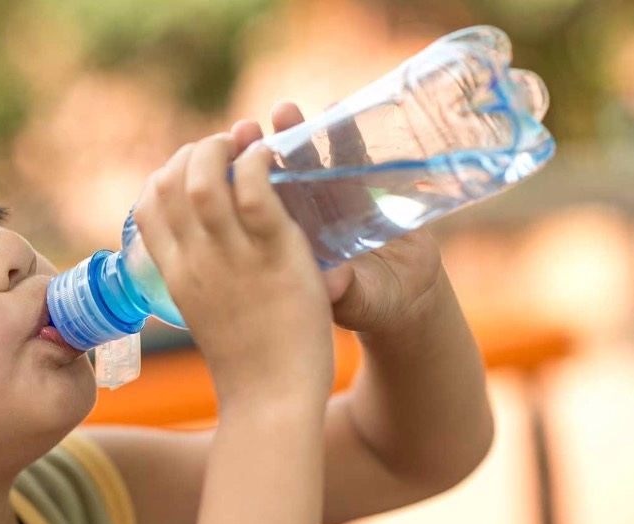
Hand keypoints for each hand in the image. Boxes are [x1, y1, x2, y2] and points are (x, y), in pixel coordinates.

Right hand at [132, 127, 333, 404]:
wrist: (271, 399)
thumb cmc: (246, 364)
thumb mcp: (204, 314)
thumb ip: (196, 280)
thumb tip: (196, 259)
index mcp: (174, 274)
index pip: (147, 206)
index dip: (165, 174)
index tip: (191, 168)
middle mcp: (194, 261)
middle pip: (170, 183)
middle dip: (194, 151)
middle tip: (225, 148)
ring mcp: (231, 258)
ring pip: (206, 179)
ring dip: (223, 148)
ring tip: (246, 143)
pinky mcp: (274, 256)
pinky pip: (255, 192)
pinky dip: (258, 163)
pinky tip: (271, 157)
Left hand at [263, 102, 444, 334]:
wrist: (408, 297)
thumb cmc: (373, 302)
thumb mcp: (356, 301)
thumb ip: (345, 291)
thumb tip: (333, 284)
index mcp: (286, 244)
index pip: (255, 209)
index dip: (240, 188)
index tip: (225, 168)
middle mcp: (305, 218)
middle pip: (276, 179)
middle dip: (259, 152)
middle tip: (245, 128)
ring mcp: (335, 201)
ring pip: (310, 162)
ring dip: (298, 135)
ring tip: (283, 110)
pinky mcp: (368, 190)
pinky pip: (354, 159)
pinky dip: (346, 136)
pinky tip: (336, 112)